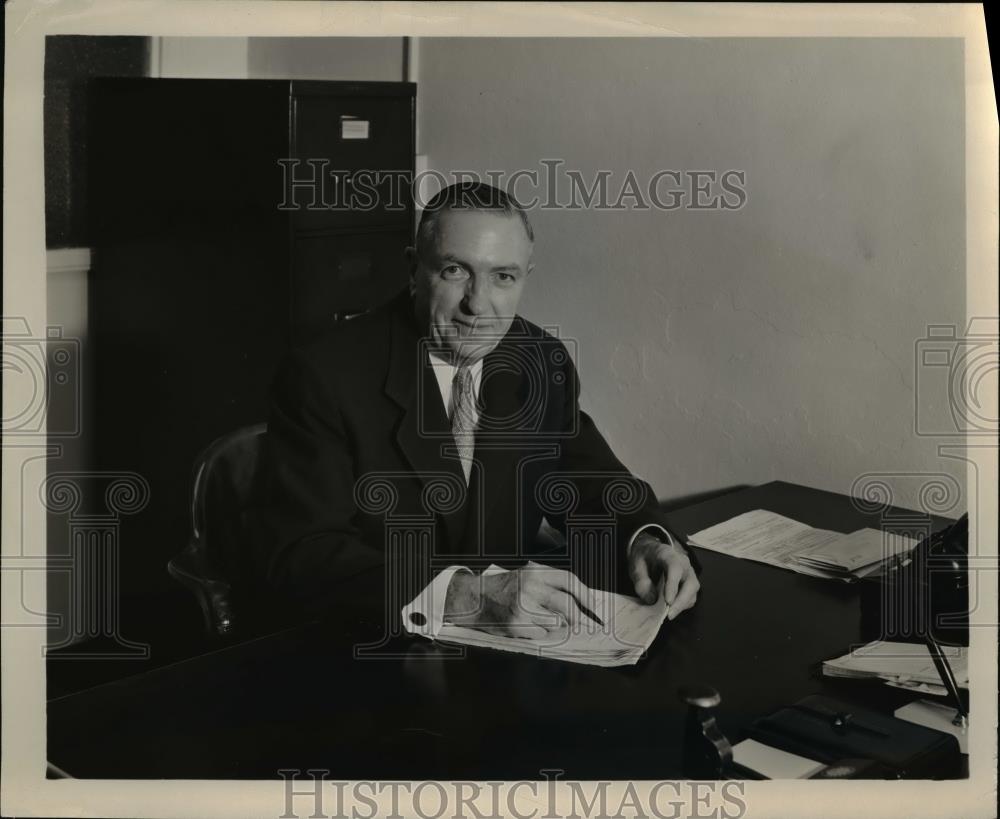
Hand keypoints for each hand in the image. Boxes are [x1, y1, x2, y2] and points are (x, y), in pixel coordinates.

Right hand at [445, 562, 598, 638]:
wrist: (475, 598)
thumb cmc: (506, 587)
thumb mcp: (528, 575)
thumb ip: (551, 583)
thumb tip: (581, 601)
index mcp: (536, 572)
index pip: (570, 581)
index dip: (586, 595)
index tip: (596, 609)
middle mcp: (530, 587)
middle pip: (567, 604)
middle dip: (581, 618)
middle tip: (588, 625)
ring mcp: (522, 606)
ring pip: (556, 622)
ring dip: (560, 626)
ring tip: (552, 623)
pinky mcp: (515, 624)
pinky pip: (542, 633)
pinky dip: (543, 633)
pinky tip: (533, 627)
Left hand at [628, 532, 699, 618]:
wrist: (649, 551)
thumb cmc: (644, 557)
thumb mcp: (635, 566)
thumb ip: (641, 582)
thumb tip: (652, 600)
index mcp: (667, 554)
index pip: (675, 568)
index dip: (673, 586)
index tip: (668, 601)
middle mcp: (683, 563)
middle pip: (690, 582)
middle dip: (681, 601)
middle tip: (669, 614)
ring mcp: (688, 572)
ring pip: (693, 591)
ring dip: (682, 605)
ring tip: (668, 614)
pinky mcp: (689, 582)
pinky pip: (690, 595)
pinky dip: (682, 605)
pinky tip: (671, 609)